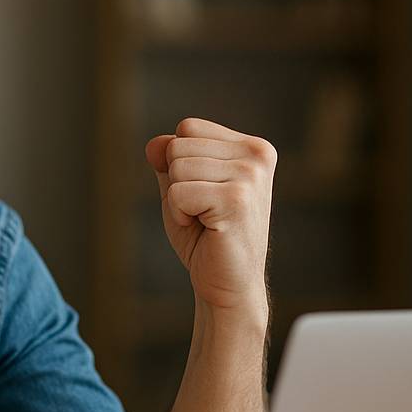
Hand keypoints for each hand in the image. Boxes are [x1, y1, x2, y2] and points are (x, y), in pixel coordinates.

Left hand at [145, 118, 276, 316]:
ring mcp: (250, 175)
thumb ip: (168, 160)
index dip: (179, 162)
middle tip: (202, 211)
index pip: (188, 127)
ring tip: (205, 220)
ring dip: (179, 200)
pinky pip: (178, 192)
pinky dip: (180, 214)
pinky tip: (205, 228)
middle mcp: (257, 154)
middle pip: (178, 145)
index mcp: (252, 146)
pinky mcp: (237, 199)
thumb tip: (154, 143)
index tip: (202, 192)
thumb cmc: (206, 236)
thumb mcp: (181, 188)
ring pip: (176, 167)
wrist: (228, 284)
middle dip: (177, 182)